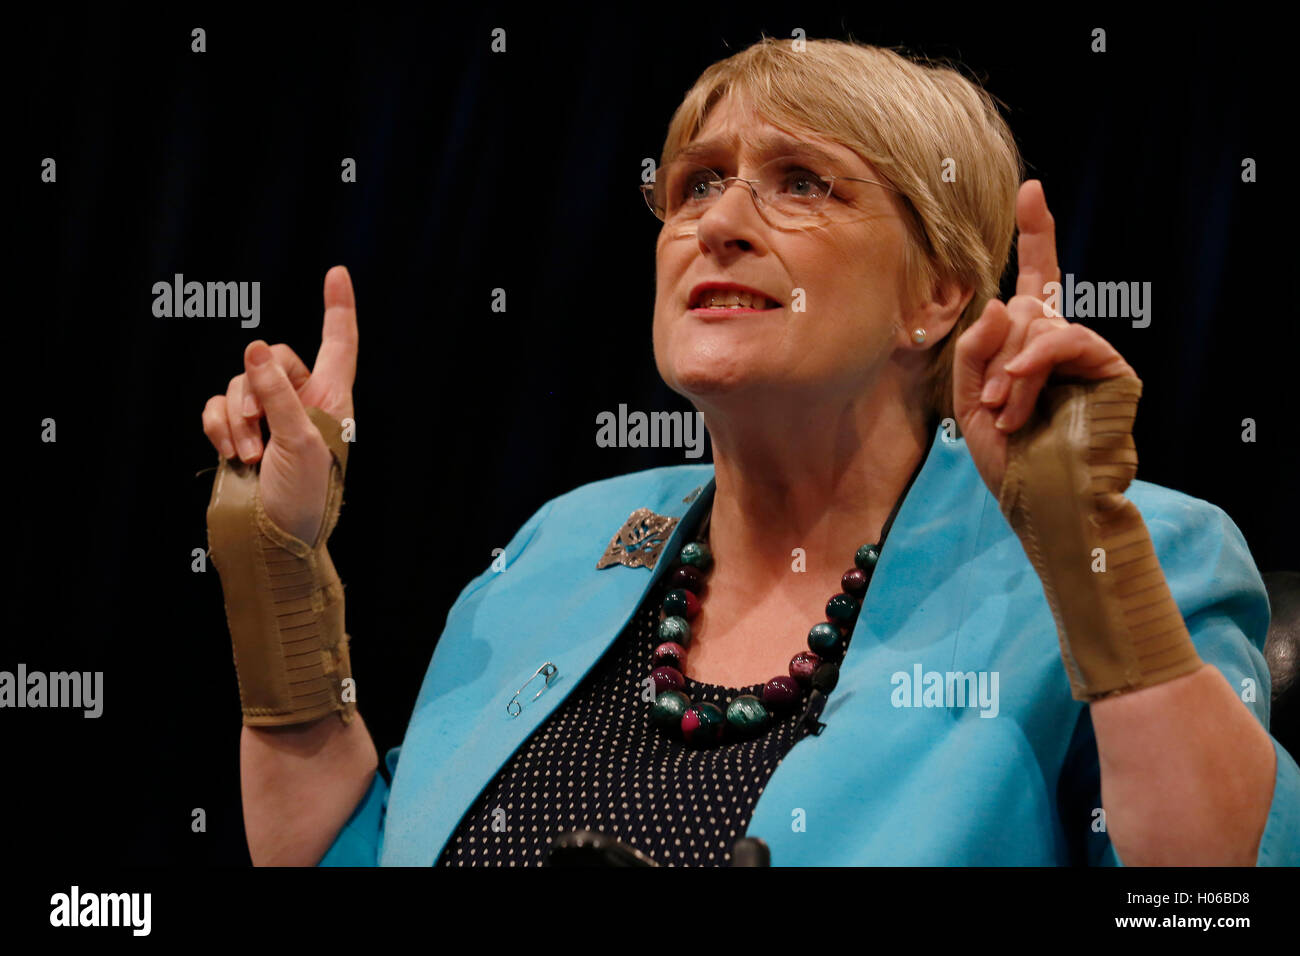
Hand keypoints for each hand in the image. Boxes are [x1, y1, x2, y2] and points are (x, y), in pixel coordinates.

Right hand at [201, 265, 358, 542]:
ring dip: (238, 415)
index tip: (337, 273)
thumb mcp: (300, 442)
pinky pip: (217, 406)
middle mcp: (301, 405)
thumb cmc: (302, 499)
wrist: (270, 544)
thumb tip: (257, 347)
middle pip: (274, 359)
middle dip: (258, 387)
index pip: (338, 346)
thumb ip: (278, 394)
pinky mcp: (236, 435)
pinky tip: (228, 453)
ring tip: (247, 453)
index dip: (338, 310)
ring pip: (240, 382)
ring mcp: (267, 419)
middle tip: (261, 429)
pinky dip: (218, 425)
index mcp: (332, 403)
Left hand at [953, 181, 1134, 496]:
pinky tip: (1021, 393)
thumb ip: (974, 350)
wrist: (1044, 503)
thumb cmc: (1010, 460)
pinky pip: (1065, 339)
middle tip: (996, 403)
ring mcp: (1089, 354)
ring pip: (1039, 324)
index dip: (1036, 237)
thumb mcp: (970, 402)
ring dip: (1012, 369)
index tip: (1033, 191)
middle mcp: (1061, 343)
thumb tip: (1000, 300)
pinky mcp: (1111, 368)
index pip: (1036, 282)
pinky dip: (1035, 363)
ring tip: (1008, 411)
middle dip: (996, 354)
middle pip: (1021, 307)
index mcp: (1029, 347)